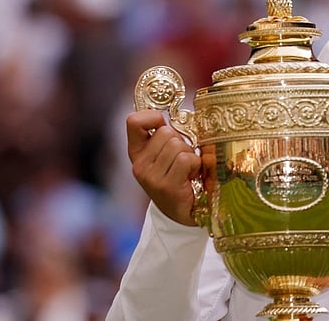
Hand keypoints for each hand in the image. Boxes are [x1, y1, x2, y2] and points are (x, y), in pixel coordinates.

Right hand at [126, 109, 200, 225]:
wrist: (184, 213)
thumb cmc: (180, 178)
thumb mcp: (168, 155)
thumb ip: (167, 136)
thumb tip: (178, 114)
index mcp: (137, 153)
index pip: (133, 121)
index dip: (153, 116)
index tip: (164, 124)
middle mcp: (139, 165)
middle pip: (166, 132)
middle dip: (182, 142)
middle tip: (183, 160)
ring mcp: (150, 176)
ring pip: (177, 145)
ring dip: (190, 155)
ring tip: (188, 170)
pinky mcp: (165, 185)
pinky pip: (185, 159)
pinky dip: (195, 165)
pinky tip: (192, 177)